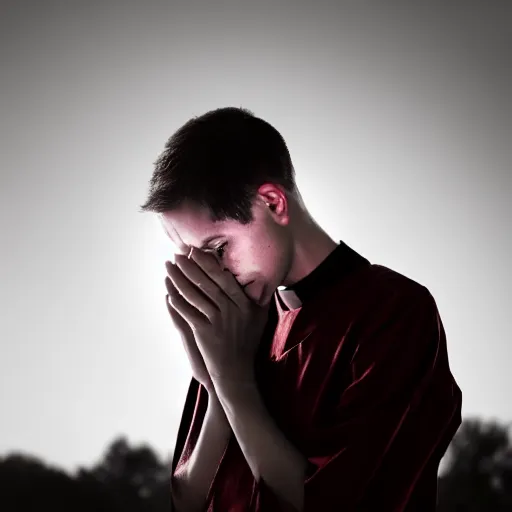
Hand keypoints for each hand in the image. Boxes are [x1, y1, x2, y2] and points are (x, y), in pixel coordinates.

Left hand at [164, 247, 270, 384]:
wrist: (237, 371)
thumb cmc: (248, 342)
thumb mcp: (261, 317)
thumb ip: (260, 296)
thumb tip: (262, 274)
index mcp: (244, 303)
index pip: (223, 277)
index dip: (207, 263)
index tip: (196, 251)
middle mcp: (231, 310)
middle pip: (206, 282)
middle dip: (189, 266)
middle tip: (177, 253)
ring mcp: (216, 321)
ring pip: (194, 294)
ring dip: (178, 279)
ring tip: (169, 267)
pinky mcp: (203, 332)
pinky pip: (187, 312)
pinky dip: (177, 301)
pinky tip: (168, 292)